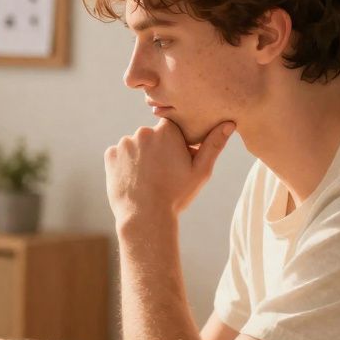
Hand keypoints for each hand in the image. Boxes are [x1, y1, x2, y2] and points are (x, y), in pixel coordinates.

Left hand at [104, 117, 233, 224]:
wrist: (145, 216)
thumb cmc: (176, 195)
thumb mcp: (200, 171)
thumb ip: (214, 145)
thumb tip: (229, 123)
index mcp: (167, 131)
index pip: (172, 127)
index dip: (175, 143)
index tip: (176, 159)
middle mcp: (143, 132)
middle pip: (152, 136)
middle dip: (157, 149)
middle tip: (162, 173)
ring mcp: (125, 143)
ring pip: (135, 146)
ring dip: (140, 156)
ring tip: (147, 178)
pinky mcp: (110, 155)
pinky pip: (119, 155)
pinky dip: (125, 164)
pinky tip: (133, 179)